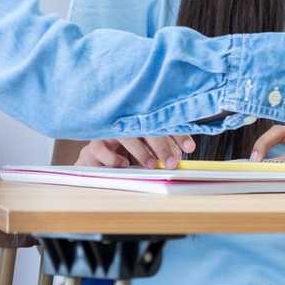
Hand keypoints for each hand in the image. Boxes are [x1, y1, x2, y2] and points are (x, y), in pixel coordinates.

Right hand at [75, 134, 195, 168]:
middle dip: (162, 145)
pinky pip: (102, 148)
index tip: (189, 147)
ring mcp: (111, 131)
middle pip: (146, 128)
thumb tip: (180, 155)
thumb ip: (163, 146)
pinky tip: (123, 165)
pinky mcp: (95, 144)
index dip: (178, 134)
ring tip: (151, 165)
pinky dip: (113, 158)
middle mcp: (127, 122)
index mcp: (143, 118)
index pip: (163, 122)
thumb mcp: (148, 144)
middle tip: (173, 161)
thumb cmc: (127, 146)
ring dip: (141, 152)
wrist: (96, 153)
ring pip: (127, 137)